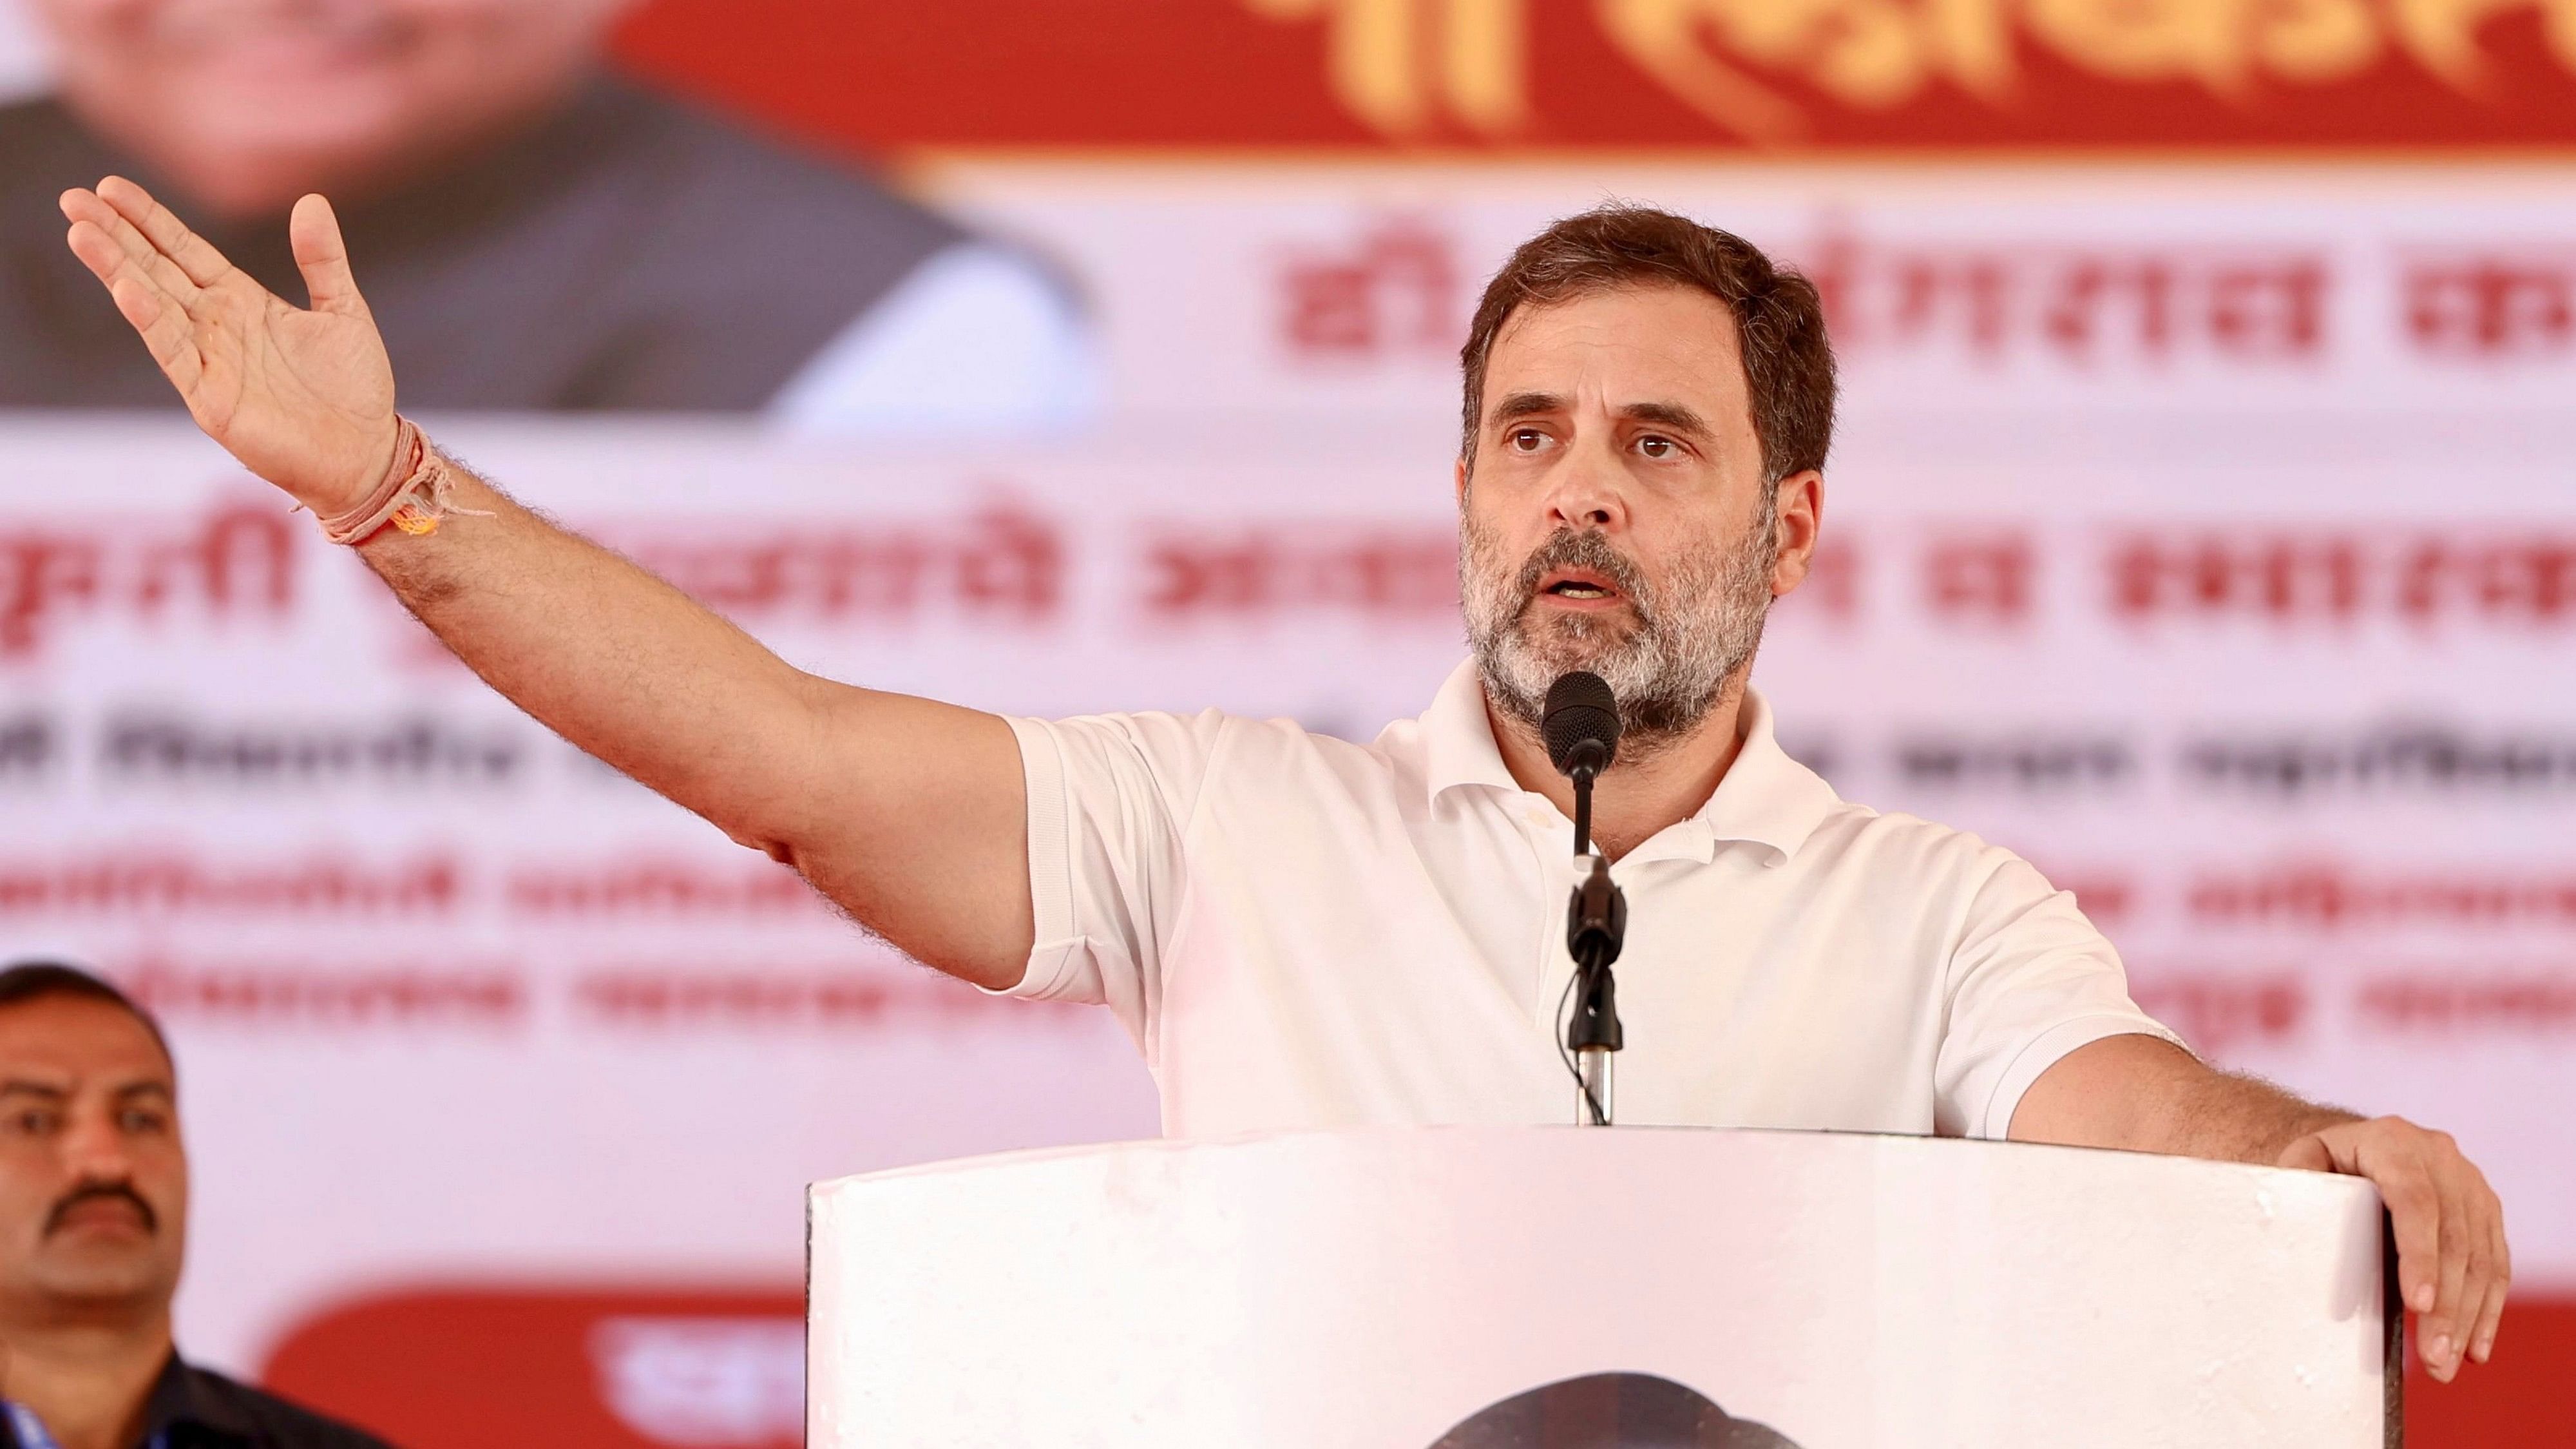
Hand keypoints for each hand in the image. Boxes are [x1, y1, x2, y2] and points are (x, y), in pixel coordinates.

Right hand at [60, 176, 399, 513]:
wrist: (366, 452)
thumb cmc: (353, 387)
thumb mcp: (343, 309)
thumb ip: (322, 258)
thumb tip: (311, 199)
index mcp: (241, 301)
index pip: (184, 251)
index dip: (149, 220)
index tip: (110, 186)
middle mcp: (216, 326)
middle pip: (156, 271)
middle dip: (115, 235)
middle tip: (72, 197)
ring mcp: (209, 361)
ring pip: (154, 305)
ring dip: (117, 270)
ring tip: (82, 232)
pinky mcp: (211, 398)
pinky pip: (176, 354)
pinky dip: (152, 322)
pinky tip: (126, 290)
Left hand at [2279, 1117, 2507, 1382]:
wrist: (2354, 1145)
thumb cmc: (2320, 1164)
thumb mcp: (2303, 1162)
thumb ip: (2299, 1183)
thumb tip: (2299, 1225)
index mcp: (2393, 1141)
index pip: (2414, 1201)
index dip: (2420, 1255)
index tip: (2418, 1305)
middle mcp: (2439, 1156)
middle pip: (2453, 1238)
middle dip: (2447, 1305)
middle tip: (2433, 1356)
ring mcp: (2469, 1181)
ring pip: (2480, 1257)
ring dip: (2469, 1316)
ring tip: (2447, 1362)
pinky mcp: (2485, 1209)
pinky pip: (2496, 1263)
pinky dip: (2488, 1307)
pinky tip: (2474, 1346)